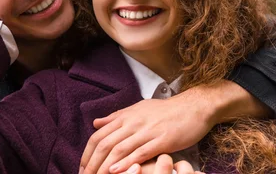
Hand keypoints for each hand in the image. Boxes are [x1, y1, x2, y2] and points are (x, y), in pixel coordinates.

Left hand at [80, 80, 271, 173]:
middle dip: (92, 163)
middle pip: (105, 144)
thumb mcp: (138, 109)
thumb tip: (96, 123)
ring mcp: (147, 131)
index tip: (82, 167)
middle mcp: (133, 123)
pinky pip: (140, 153)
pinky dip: (127, 163)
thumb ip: (116, 117)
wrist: (193, 107)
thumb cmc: (166, 110)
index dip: (87, 153)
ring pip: (119, 149)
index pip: (99, 135)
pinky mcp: (161, 140)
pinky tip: (116, 171)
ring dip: (105, 166)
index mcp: (126, 117)